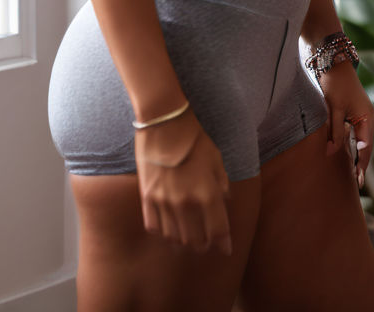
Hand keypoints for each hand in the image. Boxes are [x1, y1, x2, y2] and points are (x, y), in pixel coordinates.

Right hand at [134, 110, 231, 254]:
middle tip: (207, 244)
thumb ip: (221, 184)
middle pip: (195, 241)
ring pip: (174, 239)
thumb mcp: (217, 159)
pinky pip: (154, 227)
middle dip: (204, 246)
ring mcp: (164, 203)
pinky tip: (169, 230)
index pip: (218, 230)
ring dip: (184, 243)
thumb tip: (223, 201)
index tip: (226, 250)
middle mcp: (186, 204)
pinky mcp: (147, 199)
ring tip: (189, 240)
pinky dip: (163, 233)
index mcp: (207, 194)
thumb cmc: (195, 139)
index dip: (224, 243)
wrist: (165, 125)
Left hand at [318, 60, 373, 188]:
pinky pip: (355, 133)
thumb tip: (332, 153)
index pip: (366, 147)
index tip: (358, 181)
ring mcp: (361, 115)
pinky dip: (353, 145)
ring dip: (358, 155)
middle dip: (362, 164)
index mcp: (367, 118)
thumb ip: (335, 132)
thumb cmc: (336, 84)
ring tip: (354, 174)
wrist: (333, 61)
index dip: (362, 165)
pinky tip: (349, 154)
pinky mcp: (352, 113)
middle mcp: (367, 118)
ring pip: (361, 140)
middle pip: (366, 146)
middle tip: (358, 183)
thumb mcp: (334, 109)